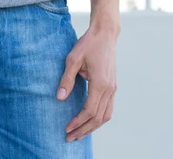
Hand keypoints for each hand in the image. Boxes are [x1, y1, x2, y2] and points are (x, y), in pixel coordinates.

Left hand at [56, 11, 119, 141]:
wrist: (105, 34)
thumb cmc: (88, 44)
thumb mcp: (73, 59)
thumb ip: (66, 79)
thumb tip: (59, 98)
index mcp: (100, 84)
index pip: (89, 111)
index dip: (78, 122)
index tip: (66, 129)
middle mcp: (110, 89)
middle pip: (99, 118)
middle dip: (84, 130)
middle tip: (69, 138)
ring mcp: (113, 88)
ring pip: (106, 115)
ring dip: (93, 127)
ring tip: (79, 133)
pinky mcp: (112, 86)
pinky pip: (108, 108)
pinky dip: (99, 118)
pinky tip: (89, 121)